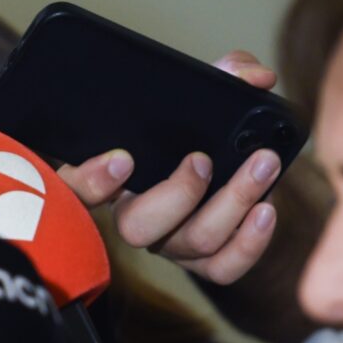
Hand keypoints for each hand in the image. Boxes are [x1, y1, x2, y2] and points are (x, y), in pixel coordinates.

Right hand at [57, 50, 281, 283]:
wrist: (227, 163)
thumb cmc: (198, 129)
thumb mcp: (200, 96)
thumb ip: (222, 75)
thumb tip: (253, 77)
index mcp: (110, 177)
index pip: (76, 188)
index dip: (92, 180)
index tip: (123, 158)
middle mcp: (133, 216)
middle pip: (138, 227)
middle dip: (177, 195)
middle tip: (203, 160)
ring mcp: (170, 243)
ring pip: (192, 242)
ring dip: (231, 204)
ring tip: (262, 165)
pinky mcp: (205, 260)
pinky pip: (222, 268)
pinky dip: (249, 243)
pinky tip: (266, 209)